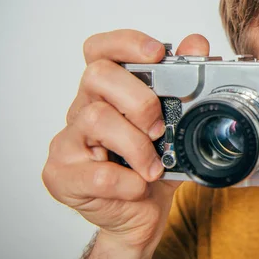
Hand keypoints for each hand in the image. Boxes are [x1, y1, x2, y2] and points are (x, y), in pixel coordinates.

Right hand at [42, 30, 209, 249]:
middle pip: (96, 75)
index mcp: (108, 92)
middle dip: (139, 99)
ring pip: (95, 119)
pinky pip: (96, 173)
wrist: (141, 215)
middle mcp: (83, 109)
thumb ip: (187, 85)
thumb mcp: (178, 126)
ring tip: (154, 167)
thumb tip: (196, 43)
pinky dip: (128, 182)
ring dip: (137, 146)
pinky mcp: (62, 175)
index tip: (157, 53)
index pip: (101, 49)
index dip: (126, 43)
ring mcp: (68, 141)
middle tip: (160, 128)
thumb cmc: (153, 166)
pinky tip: (138, 186)